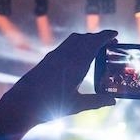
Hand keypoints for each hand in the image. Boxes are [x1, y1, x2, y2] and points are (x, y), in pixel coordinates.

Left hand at [0, 31, 117, 139]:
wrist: (23, 103)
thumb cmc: (51, 105)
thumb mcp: (77, 105)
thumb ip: (96, 101)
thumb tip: (113, 101)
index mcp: (77, 64)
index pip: (95, 42)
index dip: (106, 36)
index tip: (116, 34)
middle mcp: (66, 55)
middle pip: (86, 38)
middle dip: (99, 38)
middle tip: (110, 43)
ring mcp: (55, 55)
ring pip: (74, 39)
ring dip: (87, 40)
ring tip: (96, 48)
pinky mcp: (48, 59)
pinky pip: (66, 45)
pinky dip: (77, 44)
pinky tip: (78, 56)